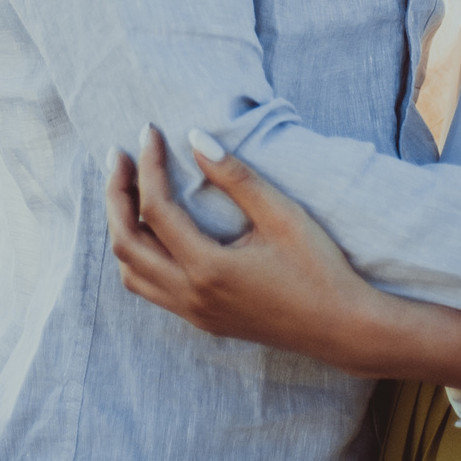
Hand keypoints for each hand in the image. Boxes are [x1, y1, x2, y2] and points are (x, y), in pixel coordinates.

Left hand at [103, 129, 460, 389]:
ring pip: (131, 271)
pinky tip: (154, 229)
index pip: (156, 209)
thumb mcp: (282, 215)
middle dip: (116, 195)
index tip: (149, 131)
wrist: (344, 329)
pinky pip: (150, 288)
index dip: (147, 165)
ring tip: (129, 189)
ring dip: (122, 228)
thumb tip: (195, 138)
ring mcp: (195, 313)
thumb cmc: (320, 269)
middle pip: (126, 242)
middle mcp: (192, 295)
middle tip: (119, 156)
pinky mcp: (204, 320)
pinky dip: (139, 255)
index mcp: (208, 268)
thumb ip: (236, 177)